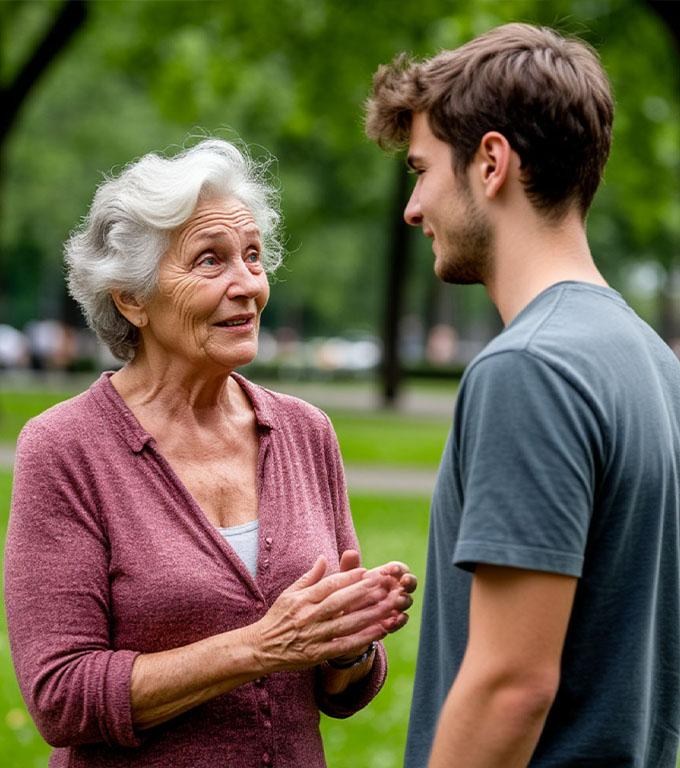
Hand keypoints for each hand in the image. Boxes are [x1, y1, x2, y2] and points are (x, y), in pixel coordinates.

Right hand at [251, 555, 403, 673]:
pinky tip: (380, 631)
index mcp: (303, 600)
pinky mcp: (317, 654)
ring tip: (390, 607)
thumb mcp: (289, 594)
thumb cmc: (278, 618)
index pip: (328, 586)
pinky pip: (344, 646)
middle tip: (385, 584)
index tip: (367, 571)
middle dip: (363, 593)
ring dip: (369, 616)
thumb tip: (323, 558)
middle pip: (339, 602)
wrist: (261, 648)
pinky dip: (363, 639)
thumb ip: (309, 577)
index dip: (348, 578)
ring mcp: (313, 636)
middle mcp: (308, 616)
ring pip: (346, 624)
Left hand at [340, 551, 416, 637]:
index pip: (400, 569)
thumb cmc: (347, 592)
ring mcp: (394, 607)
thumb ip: (349, 567)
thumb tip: (350, 553)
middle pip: (409, 583)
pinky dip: (399, 621)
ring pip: (406, 601)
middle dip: (409, 581)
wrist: (343, 616)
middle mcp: (394, 589)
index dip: (398, 568)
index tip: (392, 569)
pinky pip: (400, 621)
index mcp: (387, 575)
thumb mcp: (347, 579)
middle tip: (404, 582)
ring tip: (397, 601)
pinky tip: (394, 620)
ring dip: (404, 600)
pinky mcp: (391, 623)